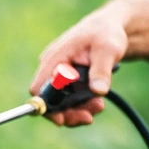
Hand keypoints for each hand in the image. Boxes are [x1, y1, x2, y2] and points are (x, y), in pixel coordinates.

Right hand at [30, 4, 128, 125]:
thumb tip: (98, 91)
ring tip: (99, 106)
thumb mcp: (108, 50)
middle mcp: (53, 68)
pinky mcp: (68, 82)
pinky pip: (70, 100)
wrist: (109, 29)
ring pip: (61, 103)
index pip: (39, 88)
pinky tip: (98, 102)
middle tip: (88, 118)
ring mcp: (60, 76)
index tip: (62, 119)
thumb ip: (101, 70)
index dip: (46, 106)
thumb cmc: (106, 33)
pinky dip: (82, 106)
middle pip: (49, 101)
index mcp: (55, 58)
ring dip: (78, 110)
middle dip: (67, 113)